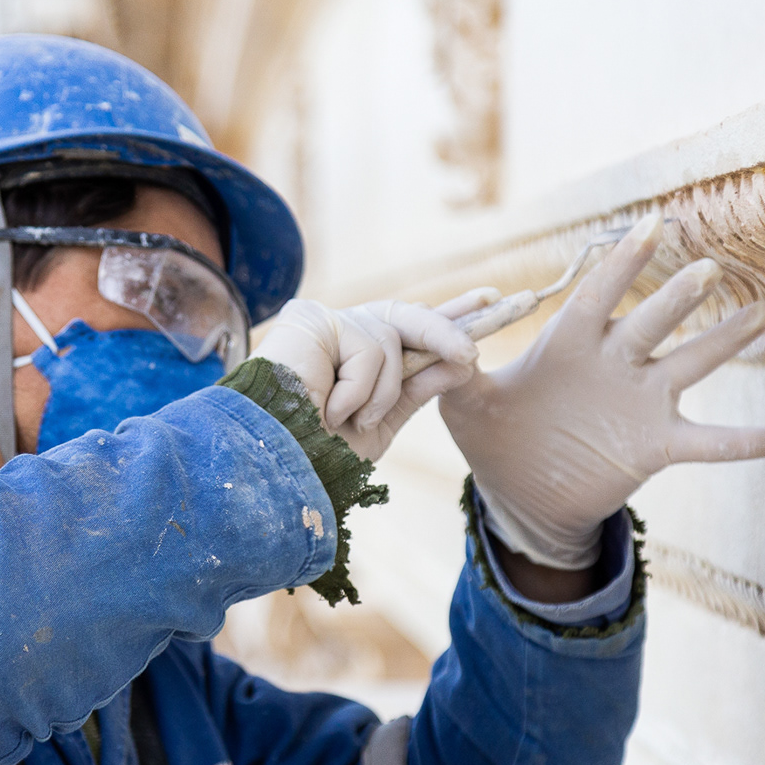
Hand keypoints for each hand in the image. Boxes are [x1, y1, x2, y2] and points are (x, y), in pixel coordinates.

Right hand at [254, 292, 495, 461]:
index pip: (408, 328)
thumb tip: (465, 359)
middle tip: (478, 343)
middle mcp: (341, 334)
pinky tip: (328, 408)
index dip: (449, 316)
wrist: (275, 463)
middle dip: (447, 328)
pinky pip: (368, 348)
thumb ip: (418, 387)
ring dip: (382, 392)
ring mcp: (326, 324)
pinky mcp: (312, 320)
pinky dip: (358, 390)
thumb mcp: (381, 422)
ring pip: (390, 340)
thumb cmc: (318, 453)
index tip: (489, 301)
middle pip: (406, 317)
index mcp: (355, 358)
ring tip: (348, 420)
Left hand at [437, 215, 764, 568]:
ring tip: (762, 314)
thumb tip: (440, 348)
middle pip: (651, 321)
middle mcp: (614, 363)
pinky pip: (707, 442)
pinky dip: (741, 442)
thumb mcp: (464, 406)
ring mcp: (640, 401)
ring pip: (690, 364)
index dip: (622, 263)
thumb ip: (454, 373)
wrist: (521, 493)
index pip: (598, 294)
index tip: (651, 225)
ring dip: (724, 341)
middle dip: (677, 296)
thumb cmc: (496, 438)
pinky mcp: (655, 444)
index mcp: (570, 344)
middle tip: (707, 267)